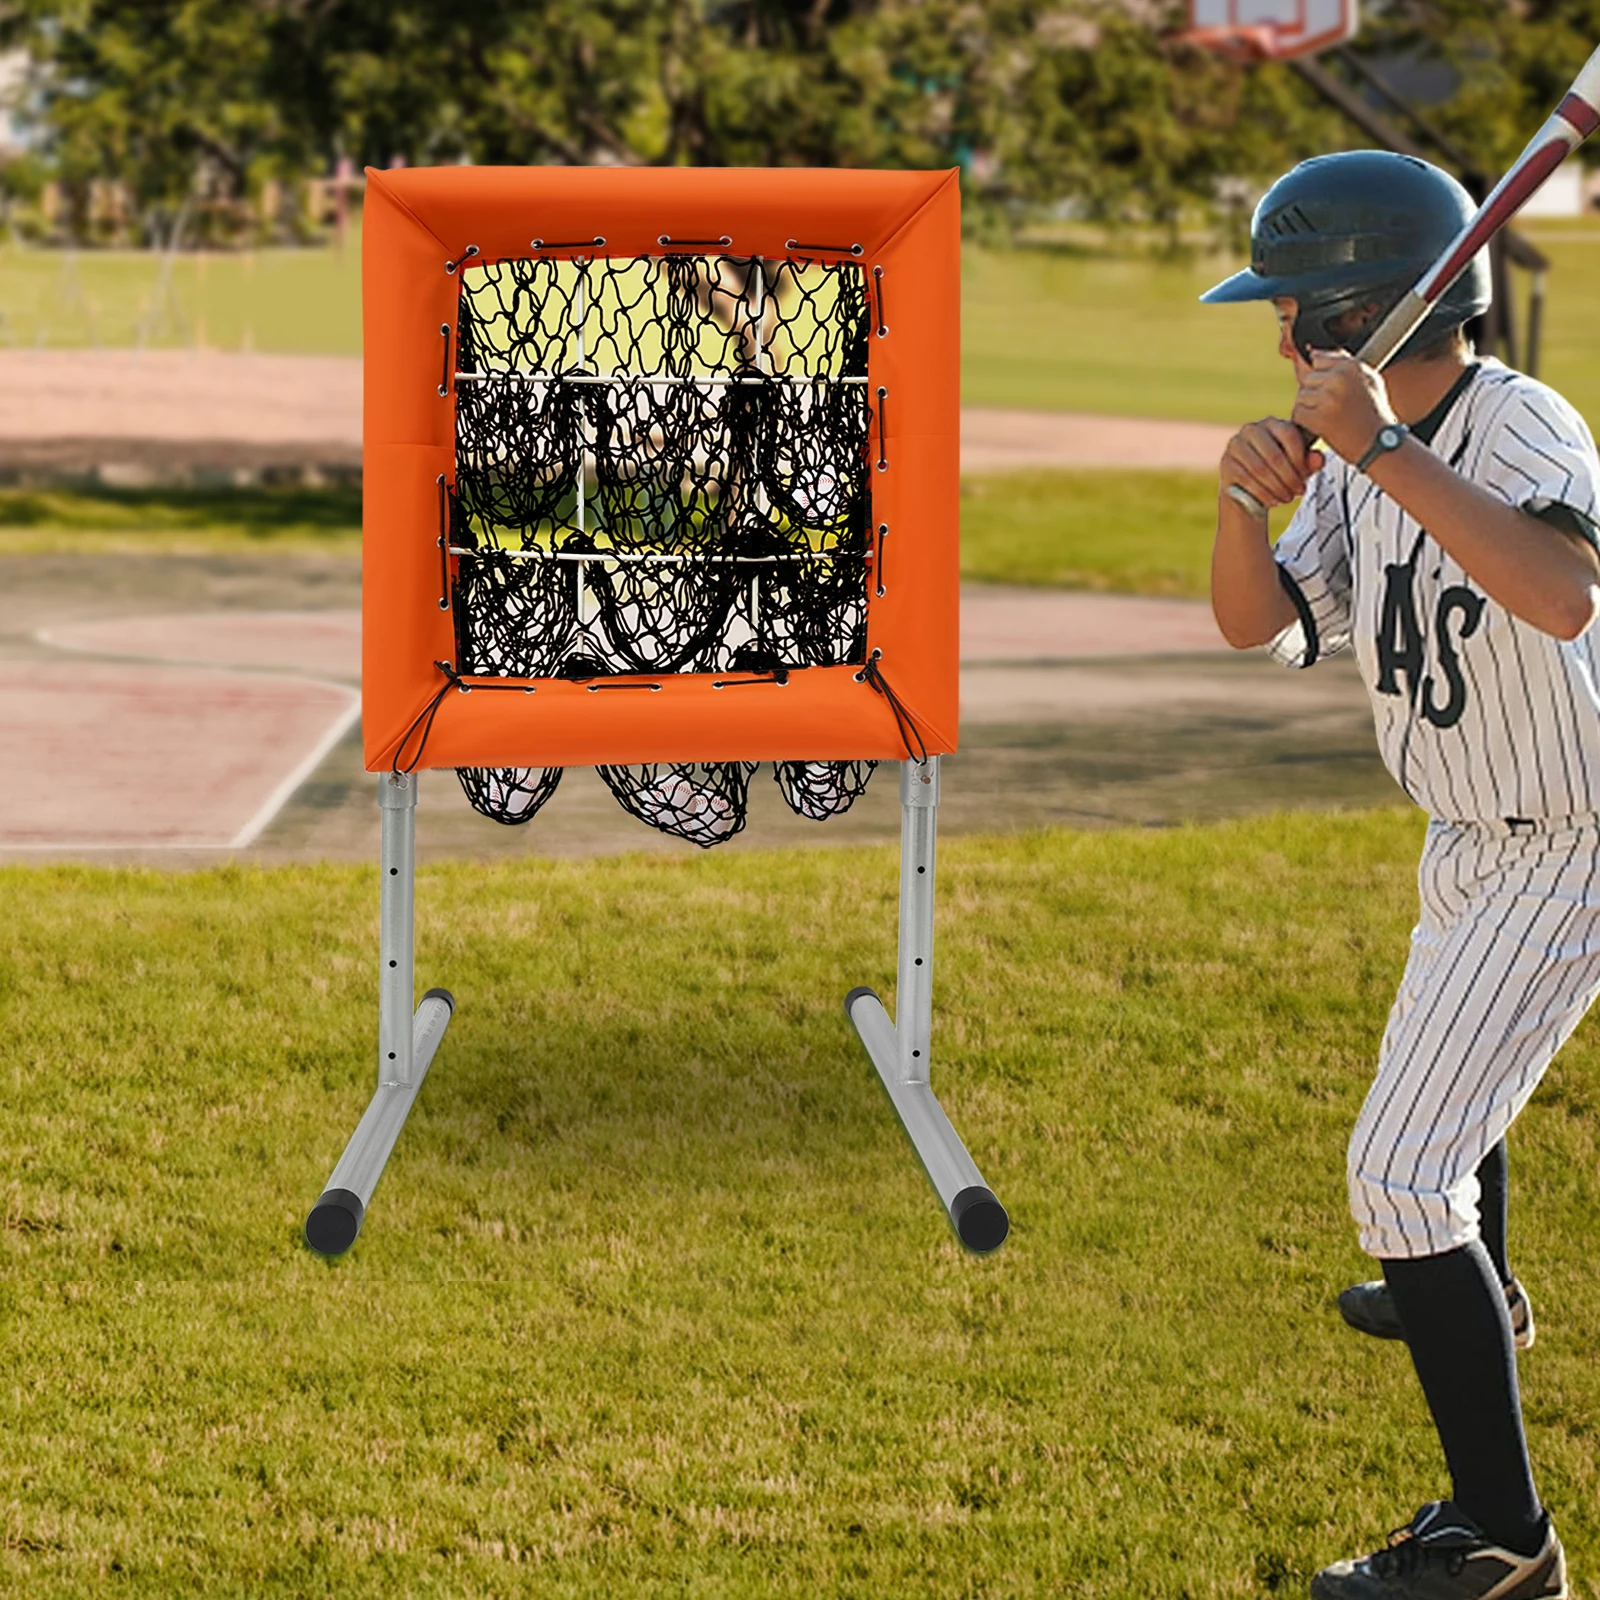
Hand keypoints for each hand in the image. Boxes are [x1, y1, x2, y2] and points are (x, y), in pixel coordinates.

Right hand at [1220, 417, 1324, 511]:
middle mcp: (1251, 429)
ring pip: (1260, 470)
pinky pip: (1247, 480)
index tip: (1306, 477)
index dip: (1300, 459)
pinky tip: (1273, 501)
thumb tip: (1318, 459)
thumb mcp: (1299, 468)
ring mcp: (1235, 445)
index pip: (1289, 435)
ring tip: (1287, 498)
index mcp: (1272, 422)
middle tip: (1300, 491)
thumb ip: (1311, 462)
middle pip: (1275, 455)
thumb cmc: (1279, 474)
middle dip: (1290, 477)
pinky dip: (1263, 494)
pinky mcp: (1226, 463)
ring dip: (1277, 488)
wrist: (1249, 492)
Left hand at [1292, 349, 1396, 463]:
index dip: (1321, 377)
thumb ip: (1344, 363)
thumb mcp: (1369, 380)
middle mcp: (1339, 378)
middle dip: (1314, 393)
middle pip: (1307, 378)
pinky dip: (1305, 423)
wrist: (1379, 445)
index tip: (1331, 392)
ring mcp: (1328, 397)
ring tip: (1329, 418)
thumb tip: (1314, 352)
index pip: (1318, 359)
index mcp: (1352, 365)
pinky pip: (1297, 413)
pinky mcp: (1319, 417)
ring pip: (1301, 396)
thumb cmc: (1374, 414)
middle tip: (1332, 408)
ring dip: (1309, 409)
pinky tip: (1321, 427)